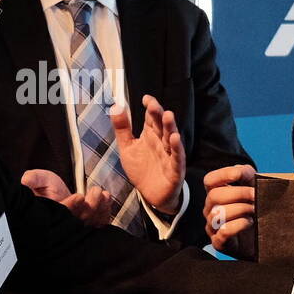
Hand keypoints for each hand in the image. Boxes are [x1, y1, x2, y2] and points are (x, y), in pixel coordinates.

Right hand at [21, 169, 112, 227]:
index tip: (79, 196)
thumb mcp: (37, 179)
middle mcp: (63, 225)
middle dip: (91, 206)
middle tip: (96, 191)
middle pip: (79, 220)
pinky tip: (107, 201)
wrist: (52, 193)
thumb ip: (33, 179)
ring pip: (90, 222)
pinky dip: (105, 212)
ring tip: (104, 194)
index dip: (71, 207)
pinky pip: (98, 223)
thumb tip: (24, 181)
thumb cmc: (43, 186)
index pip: (62, 214)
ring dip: (100, 208)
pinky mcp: (85, 224)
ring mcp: (75, 227)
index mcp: (49, 215)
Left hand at [112, 95, 184, 214]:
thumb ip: (122, 128)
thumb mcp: (127, 148)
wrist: (150, 195)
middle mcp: (161, 142)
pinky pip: (177, 158)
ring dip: (170, 127)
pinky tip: (175, 139)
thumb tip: (115, 106)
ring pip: (171, 139)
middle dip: (159, 115)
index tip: (146, 99)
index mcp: (150, 135)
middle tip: (154, 105)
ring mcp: (169, 155)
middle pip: (161, 126)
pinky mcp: (175, 170)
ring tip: (168, 115)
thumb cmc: (141, 169)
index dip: (150, 107)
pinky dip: (177, 149)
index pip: (151, 118)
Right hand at [203, 164, 256, 258]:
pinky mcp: (219, 243)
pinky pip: (224, 231)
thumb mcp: (254, 190)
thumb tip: (240, 170)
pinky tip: (249, 222)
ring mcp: (212, 227)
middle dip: (239, 193)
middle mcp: (211, 209)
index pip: (209, 180)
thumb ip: (247, 176)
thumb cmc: (257, 214)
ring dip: (241, 209)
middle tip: (256, 196)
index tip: (240, 175)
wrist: (265, 241)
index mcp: (217, 194)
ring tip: (255, 211)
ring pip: (218, 213)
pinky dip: (239, 225)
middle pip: (214, 195)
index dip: (223, 174)